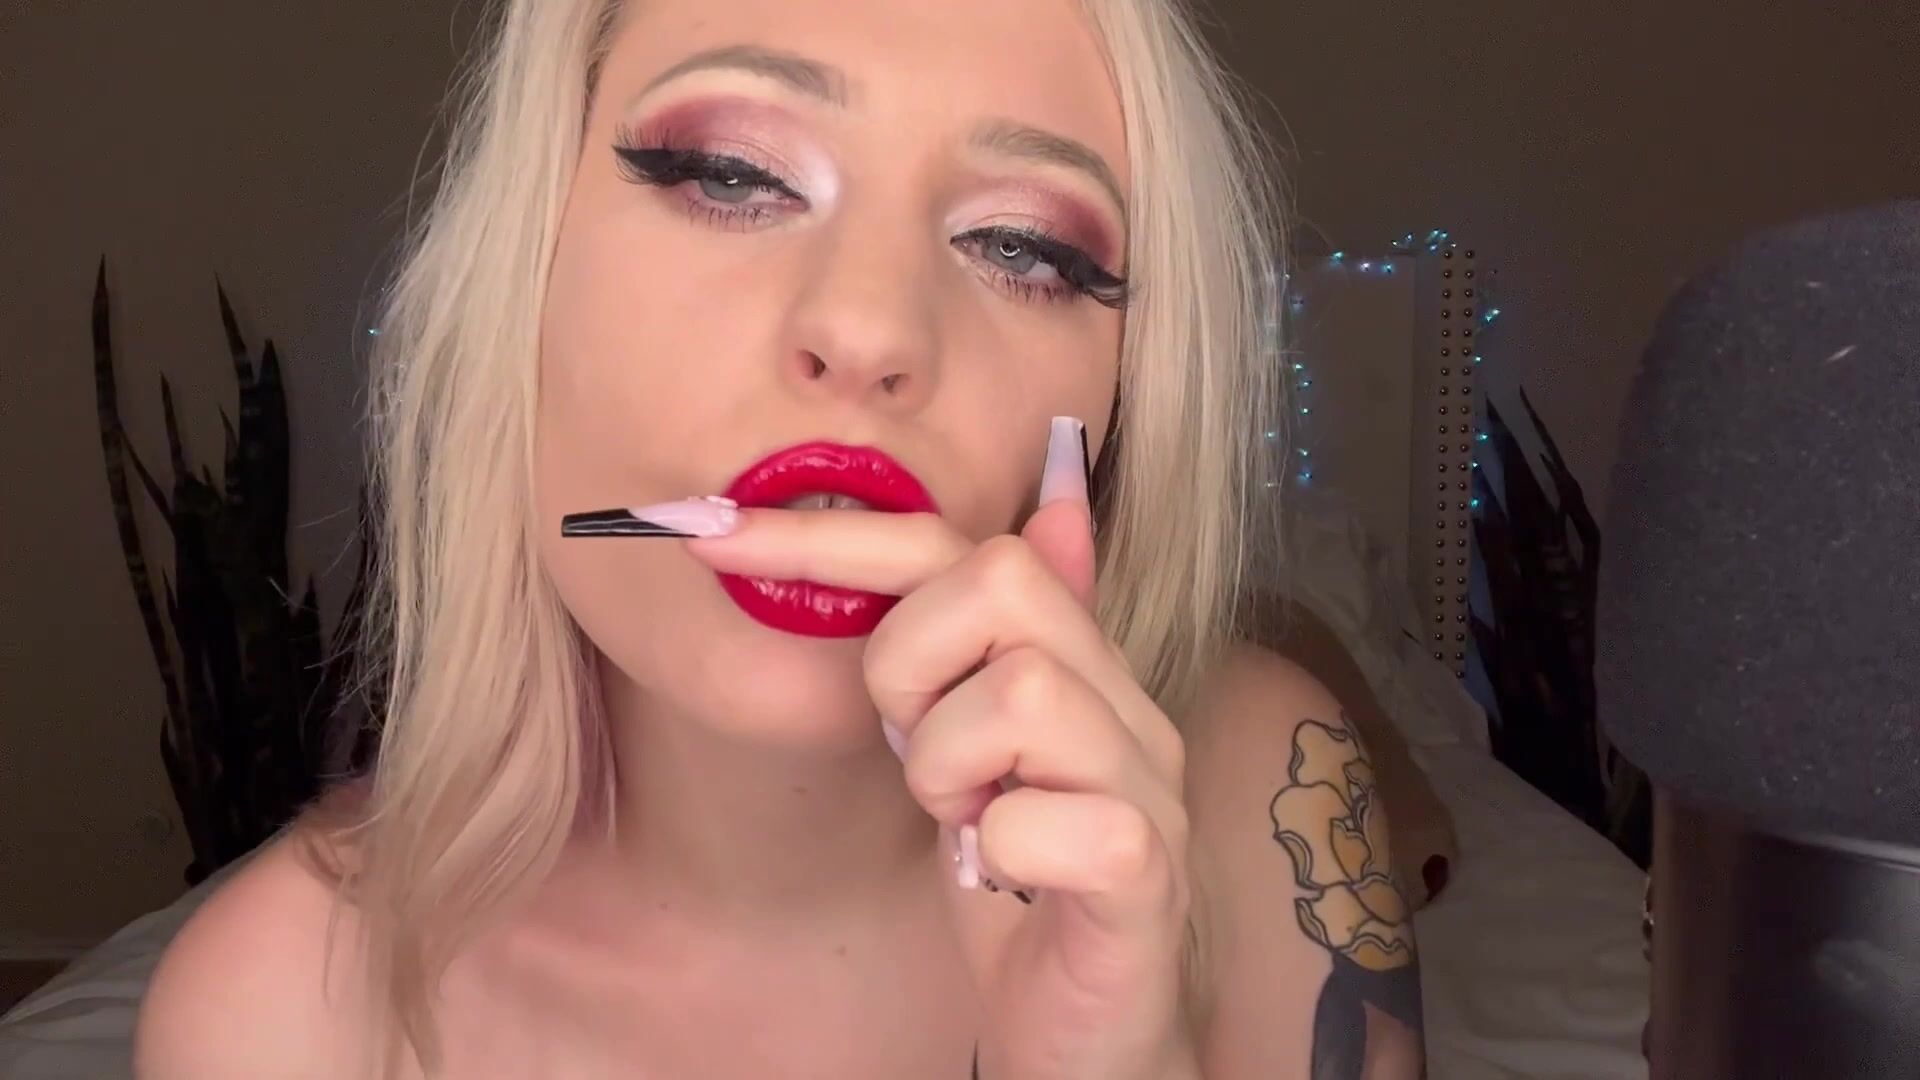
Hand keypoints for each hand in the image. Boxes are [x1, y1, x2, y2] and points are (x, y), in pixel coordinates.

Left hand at [681, 419, 1199, 1079]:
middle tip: (912, 747)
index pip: (964, 546)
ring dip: (946, 766)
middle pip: (1004, 585)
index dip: (834, 535)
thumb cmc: (1021, 882)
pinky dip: (997, 849)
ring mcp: (1147, 783)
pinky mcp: (1146, 871)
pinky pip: (1053, 821)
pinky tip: (1002, 876)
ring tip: (964, 819)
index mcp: (1077, 663)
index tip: (710, 535)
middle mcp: (1125, 704)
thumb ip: (982, 638)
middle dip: (908, 663)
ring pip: (1024, 693)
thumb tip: (1044, 490)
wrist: (1090, 1029)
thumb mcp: (972, 747)